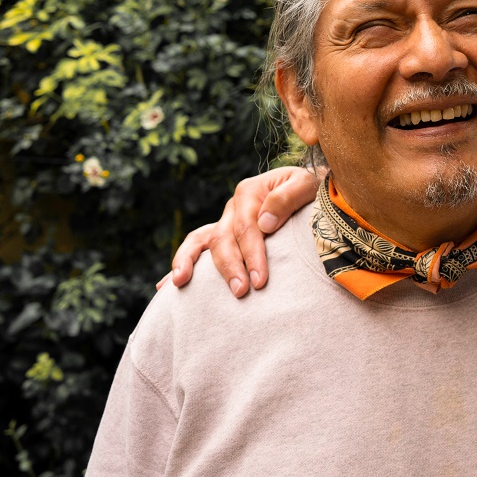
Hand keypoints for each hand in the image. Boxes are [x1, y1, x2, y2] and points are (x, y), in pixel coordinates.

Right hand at [161, 167, 319, 296]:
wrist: (307, 192)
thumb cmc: (310, 191)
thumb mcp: (305, 184)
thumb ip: (287, 198)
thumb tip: (265, 223)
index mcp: (249, 192)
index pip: (247, 228)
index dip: (252, 255)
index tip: (260, 281)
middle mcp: (232, 207)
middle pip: (223, 239)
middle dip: (230, 267)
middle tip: (241, 292)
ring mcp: (224, 222)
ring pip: (200, 241)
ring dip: (189, 263)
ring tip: (181, 284)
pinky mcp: (223, 235)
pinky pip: (197, 248)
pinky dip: (181, 265)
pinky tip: (166, 287)